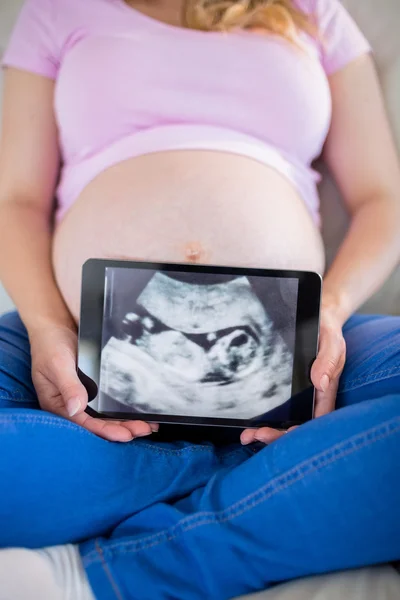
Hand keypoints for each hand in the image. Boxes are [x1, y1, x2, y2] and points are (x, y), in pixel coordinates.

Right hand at [29, 321, 158, 441]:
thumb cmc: (49, 346)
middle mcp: (71, 404)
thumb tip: (77, 408)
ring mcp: (83, 397)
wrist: (54, 326)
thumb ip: (68, 386)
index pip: (84, 423)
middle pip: (98, 423)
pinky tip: (138, 412)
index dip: (105, 430)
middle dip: (122, 429)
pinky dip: (122, 409)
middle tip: (145, 429)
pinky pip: (108, 403)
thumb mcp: (58, 365)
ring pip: (105, 416)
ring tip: (148, 425)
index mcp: (58, 405)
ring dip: (126, 422)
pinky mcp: (92, 388)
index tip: (126, 434)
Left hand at [240, 303, 345, 444]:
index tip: (284, 433)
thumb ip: (328, 361)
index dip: (300, 431)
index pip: (315, 420)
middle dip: (276, 435)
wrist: (318, 320)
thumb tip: (321, 383)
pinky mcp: (287, 391)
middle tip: (255, 436)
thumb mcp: (332, 343)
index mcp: (325, 392)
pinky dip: (264, 419)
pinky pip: (277, 410)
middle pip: (296, 426)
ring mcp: (299, 396)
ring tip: (247, 436)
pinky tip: (248, 425)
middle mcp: (312, 399)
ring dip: (267, 431)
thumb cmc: (327, 333)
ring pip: (285, 422)